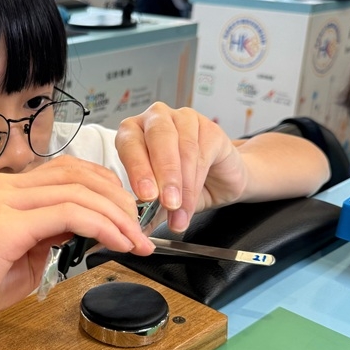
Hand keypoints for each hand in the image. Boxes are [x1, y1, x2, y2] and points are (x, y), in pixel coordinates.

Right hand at [0, 157, 153, 342]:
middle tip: (141, 229)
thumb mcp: (20, 256)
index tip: (127, 216)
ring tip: (137, 241)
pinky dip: (100, 226)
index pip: (67, 172)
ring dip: (117, 216)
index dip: (105, 189)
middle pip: (78, 174)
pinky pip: (67, 215)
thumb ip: (49, 236)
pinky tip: (116, 242)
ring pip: (78, 191)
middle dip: (119, 199)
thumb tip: (82, 229)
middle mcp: (2, 186)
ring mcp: (2, 202)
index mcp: (4, 189)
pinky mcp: (4, 225)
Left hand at [115, 104, 247, 231]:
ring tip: (180, 211)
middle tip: (166, 202)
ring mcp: (184, 119)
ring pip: (183, 148)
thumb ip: (147, 212)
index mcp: (134, 131)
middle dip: (163, 174)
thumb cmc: (183, 185)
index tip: (145, 195)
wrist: (220, 181)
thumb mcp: (161, 202)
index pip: (129, 142)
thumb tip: (133, 230)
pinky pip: (203, 152)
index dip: (137, 169)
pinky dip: (197, 181)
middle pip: (158, 138)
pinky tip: (193, 200)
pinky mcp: (210, 127)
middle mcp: (156, 119)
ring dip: (182, 184)